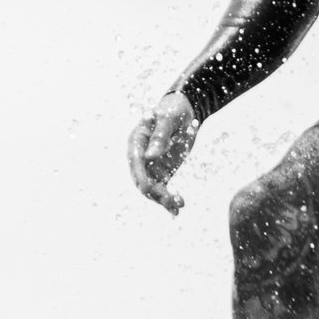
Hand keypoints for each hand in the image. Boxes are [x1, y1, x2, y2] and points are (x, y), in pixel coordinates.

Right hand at [126, 92, 198, 214]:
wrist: (184, 111)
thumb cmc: (173, 111)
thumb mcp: (169, 120)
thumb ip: (160, 137)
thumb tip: (149, 157)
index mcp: (136, 142)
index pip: (135, 164)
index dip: (141, 178)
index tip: (151, 190)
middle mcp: (140, 157)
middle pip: (142, 180)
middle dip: (155, 192)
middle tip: (171, 200)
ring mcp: (150, 166)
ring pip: (152, 188)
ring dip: (163, 199)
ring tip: (178, 206)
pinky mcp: (162, 172)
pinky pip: (163, 188)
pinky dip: (169, 198)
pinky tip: (178, 208)